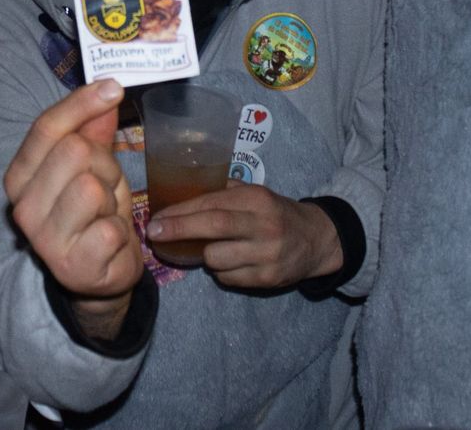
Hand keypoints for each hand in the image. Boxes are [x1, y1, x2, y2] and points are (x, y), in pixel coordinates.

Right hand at [4, 80, 141, 337]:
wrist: (97, 277)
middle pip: (75, 152)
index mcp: (19, 177)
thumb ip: (92, 130)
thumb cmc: (91, 214)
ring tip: (106, 213)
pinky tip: (110, 241)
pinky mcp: (73, 266)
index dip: (81, 103)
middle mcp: (23, 207)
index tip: (113, 88)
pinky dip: (120, 230)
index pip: (46, 128)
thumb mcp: (92, 166)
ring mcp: (45, 239)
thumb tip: (106, 88)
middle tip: (106, 186)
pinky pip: (110, 227)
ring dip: (112, 198)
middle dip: (104, 164)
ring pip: (91, 187)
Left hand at [144, 180, 340, 288]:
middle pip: (214, 227)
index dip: (181, 212)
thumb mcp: (255, 194)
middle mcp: (263, 225)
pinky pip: (228, 278)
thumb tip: (179, 195)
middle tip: (153, 234)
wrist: (316, 239)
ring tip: (210, 249)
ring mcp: (267, 254)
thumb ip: (223, 192)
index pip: (212, 204)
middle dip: (179, 230)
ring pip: (217, 258)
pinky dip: (221, 271)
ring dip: (204, 256)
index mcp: (256, 199)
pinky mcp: (268, 278)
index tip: (155, 218)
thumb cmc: (275, 213)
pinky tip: (230, 262)